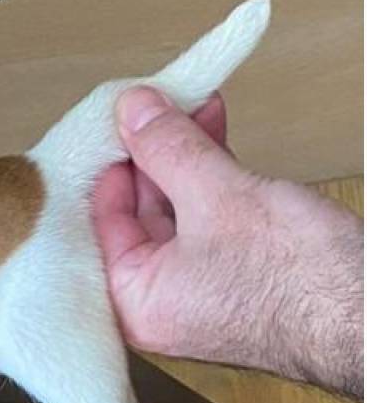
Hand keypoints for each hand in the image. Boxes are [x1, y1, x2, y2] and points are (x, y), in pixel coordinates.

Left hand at [94, 87, 362, 400]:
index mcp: (134, 300)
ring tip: (192, 102)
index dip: (111, 160)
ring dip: (184, 154)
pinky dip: (210, 175)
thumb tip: (132, 109)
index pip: (101, 217)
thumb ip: (169, 149)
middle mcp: (157, 301)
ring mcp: (196, 289)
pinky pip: (206, 217)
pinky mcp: (233, 274)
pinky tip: (213, 129)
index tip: (118, 116)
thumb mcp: (220, 197)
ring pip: (174, 208)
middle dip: (152, 152)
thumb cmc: (301, 282)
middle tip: (156, 102)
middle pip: (136, 211)